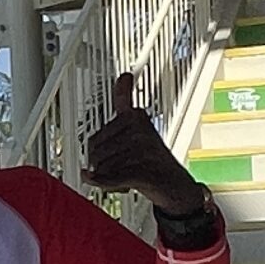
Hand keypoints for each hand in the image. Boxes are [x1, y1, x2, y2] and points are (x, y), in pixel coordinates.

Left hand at [84, 75, 205, 216]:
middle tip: (120, 165)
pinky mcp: (142, 170)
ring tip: (126, 174)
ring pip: (100, 164)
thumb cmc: (153, 164)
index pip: (124, 101)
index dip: (124, 88)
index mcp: (139, 119)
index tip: (126, 76)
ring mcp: (142, 148)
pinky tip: (89, 178)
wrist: (175, 187)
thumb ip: (113, 130)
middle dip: (100, 161)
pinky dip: (98, 181)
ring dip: (106, 175)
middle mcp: (140, 130)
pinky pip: (109, 176)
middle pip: (95, 146)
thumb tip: (108, 113)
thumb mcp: (135, 140)